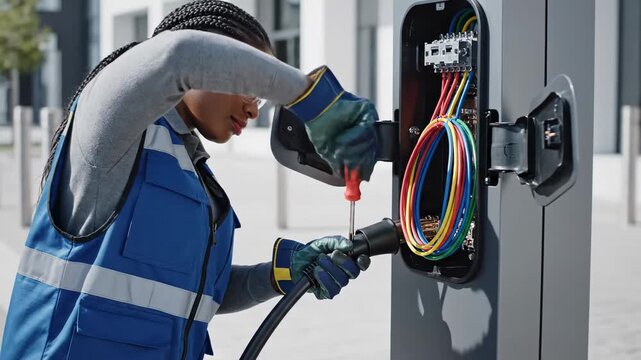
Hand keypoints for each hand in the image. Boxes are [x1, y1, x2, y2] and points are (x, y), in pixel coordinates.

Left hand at [271, 236, 370, 299]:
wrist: (294, 262)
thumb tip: (348, 244)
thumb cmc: (311, 253)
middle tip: (332, 254)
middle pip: (354, 273)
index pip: (362, 264)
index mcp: (347, 261)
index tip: (358, 257)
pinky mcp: (326, 293)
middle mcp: (344, 274)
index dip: (363, 261)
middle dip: (343, 262)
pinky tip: (316, 272)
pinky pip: (332, 290)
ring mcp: (336, 284)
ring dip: (330, 269)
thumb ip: (336, 241)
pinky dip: (324, 279)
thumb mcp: (322, 242)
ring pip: (342, 281)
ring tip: (319, 261)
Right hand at [286, 66, 377, 180]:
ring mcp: (365, 120)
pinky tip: (342, 138)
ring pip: (370, 141)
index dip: (365, 168)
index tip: (363, 177)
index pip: (367, 156)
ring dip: (354, 149)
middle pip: (371, 151)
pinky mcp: (367, 110)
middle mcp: (363, 130)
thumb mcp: (327, 150)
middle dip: (360, 162)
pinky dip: (355, 136)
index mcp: (355, 140)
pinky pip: (368, 127)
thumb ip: (337, 164)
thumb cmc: (318, 125)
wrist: (314, 107)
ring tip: (339, 148)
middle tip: (352, 167)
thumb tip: (343, 175)